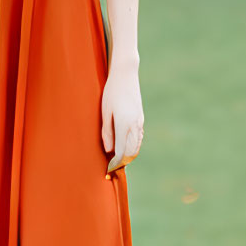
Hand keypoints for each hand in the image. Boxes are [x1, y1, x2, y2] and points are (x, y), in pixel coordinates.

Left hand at [101, 61, 142, 175]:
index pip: (121, 151)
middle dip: (122, 162)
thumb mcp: (105, 111)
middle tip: (112, 168)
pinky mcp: (140, 118)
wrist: (126, 75)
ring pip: (136, 146)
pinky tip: (125, 146)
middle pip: (131, 152)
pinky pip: (138, 137)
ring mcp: (139, 122)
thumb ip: (106, 132)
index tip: (109, 170)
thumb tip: (109, 150)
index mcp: (124, 125)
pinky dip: (133, 146)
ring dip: (128, 155)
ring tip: (117, 160)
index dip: (115, 163)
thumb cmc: (111, 92)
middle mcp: (134, 125)